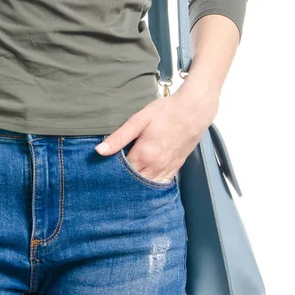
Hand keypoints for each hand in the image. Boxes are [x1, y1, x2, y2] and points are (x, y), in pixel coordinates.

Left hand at [94, 82, 218, 181]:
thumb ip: (119, 137)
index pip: (121, 172)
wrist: (195, 109)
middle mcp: (155, 165)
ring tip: (127, 180)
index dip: (112, 172)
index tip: (103, 170)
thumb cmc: (167, 111)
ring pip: (148, 185)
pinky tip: (145, 179)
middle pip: (134, 181)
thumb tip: (100, 151)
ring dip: (137, 184)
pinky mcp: (176, 167)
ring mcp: (167, 168)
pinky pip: (161, 182)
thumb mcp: (139, 120)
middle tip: (113, 177)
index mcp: (144, 154)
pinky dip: (152, 183)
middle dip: (123, 180)